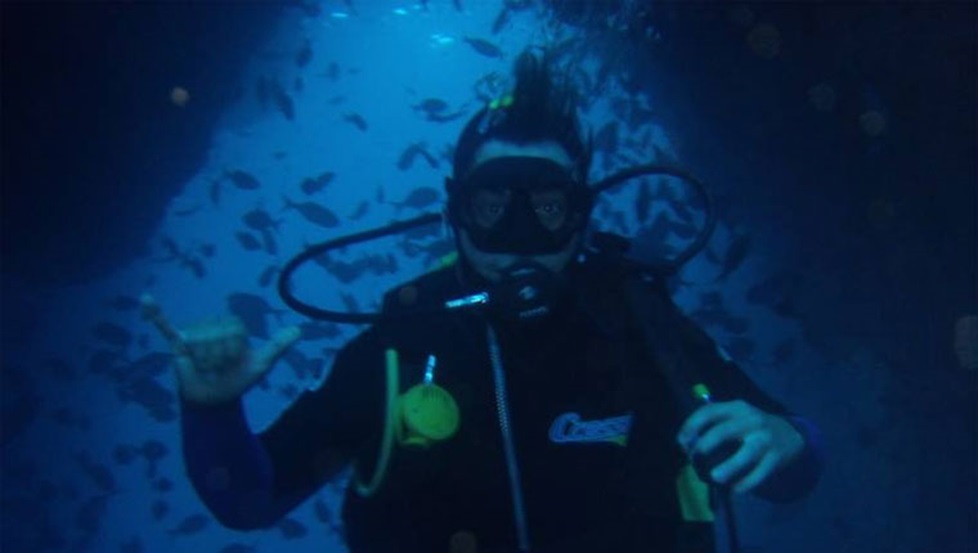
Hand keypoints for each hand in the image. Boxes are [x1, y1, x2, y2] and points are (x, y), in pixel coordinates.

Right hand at [140, 294, 300, 404]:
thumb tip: (299, 330)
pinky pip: (166, 327)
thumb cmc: (238, 379)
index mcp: (232, 326)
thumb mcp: (260, 364)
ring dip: (204, 362)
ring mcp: (194, 333)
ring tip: (206, 369)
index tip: (234, 362)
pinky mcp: (177, 343)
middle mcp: (212, 325)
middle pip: (217, 338)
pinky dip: (155, 314)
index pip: (234, 333)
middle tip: (218, 368)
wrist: (216, 398)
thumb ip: (277, 346)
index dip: (234, 352)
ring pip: (200, 345)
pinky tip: (146, 301)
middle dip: (219, 359)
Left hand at [676, 400, 804, 493]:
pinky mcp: (777, 457)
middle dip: (705, 446)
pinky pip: (761, 472)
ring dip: (730, 466)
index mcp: (737, 408)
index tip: (681, 442)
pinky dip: (747, 483)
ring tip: (716, 477)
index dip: (691, 425)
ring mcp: (766, 438)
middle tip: (695, 459)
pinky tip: (736, 489)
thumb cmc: (751, 428)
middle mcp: (751, 420)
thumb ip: (713, 426)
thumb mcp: (735, 418)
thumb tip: (686, 445)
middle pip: (724, 431)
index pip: (709, 412)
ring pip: (748, 452)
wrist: (790, 435)